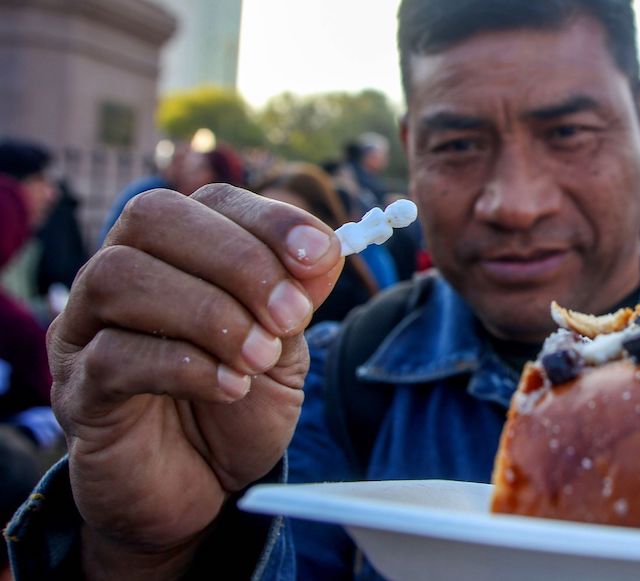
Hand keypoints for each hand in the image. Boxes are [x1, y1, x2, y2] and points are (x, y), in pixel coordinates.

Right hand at [49, 185, 343, 578]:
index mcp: (177, 253)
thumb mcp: (285, 347)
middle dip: (237, 261)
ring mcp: (87, 330)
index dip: (268, 219)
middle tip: (289, 316)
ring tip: (259, 357)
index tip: (319, 255)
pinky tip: (230, 388)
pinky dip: (185, 366)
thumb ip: (297, 297)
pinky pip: (113, 355)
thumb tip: (323, 250)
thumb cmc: (239, 405)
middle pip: (153, 218)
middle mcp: (120, 274)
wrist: (202, 487)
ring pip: (120, 277)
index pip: (210, 201)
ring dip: (208, 313)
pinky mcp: (78, 391)